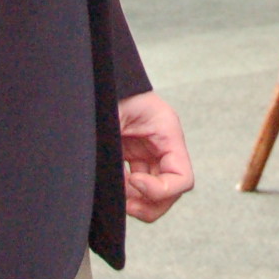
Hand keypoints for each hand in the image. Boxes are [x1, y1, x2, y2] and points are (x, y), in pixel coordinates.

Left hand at [117, 90, 194, 221]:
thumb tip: (116, 184)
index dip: (160, 191)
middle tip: (123, 200)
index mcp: (167, 132)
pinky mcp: (133, 155)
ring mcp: (148, 152)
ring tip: (114, 192)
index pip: (182, 178)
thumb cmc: (106, 87)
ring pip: (154, 194)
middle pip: (171, 192)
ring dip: (136, 202)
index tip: (133, 181)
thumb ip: (116, 150)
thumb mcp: (112, 116)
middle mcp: (162, 146)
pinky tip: (109, 186)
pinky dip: (125, 193)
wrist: (95, 76)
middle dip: (148, 203)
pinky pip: (136, 185)